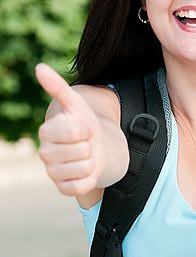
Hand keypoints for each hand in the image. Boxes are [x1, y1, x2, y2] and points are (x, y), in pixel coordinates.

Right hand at [35, 63, 104, 195]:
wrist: (95, 149)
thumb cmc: (84, 126)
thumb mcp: (76, 105)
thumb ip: (58, 87)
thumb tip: (39, 67)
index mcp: (46, 132)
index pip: (74, 131)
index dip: (86, 129)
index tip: (84, 128)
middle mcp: (45, 154)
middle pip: (81, 150)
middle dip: (90, 146)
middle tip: (86, 144)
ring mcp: (53, 173)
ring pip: (84, 168)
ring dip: (92, 162)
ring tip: (87, 157)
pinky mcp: (64, 188)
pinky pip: (82, 186)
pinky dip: (90, 179)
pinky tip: (86, 172)